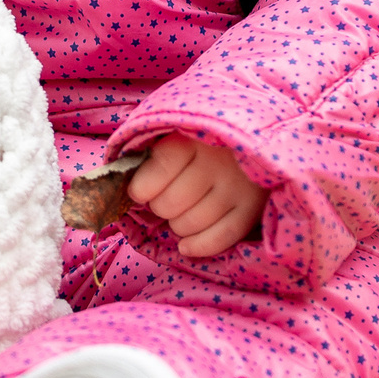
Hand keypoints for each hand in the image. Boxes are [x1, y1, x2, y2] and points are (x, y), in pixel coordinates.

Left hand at [125, 135, 265, 257]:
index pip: (159, 167)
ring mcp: (238, 187)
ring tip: (181, 214)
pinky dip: (199, 246)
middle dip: (159, 207)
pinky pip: (220, 238)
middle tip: (165, 200)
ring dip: (177, 225)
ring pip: (190, 224)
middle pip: (170, 203)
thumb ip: (151, 151)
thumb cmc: (204, 137)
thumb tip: (121, 188)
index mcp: (194, 137)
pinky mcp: (253, 208)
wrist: (256, 134)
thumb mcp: (178, 131)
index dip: (141, 187)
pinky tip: (186, 245)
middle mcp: (217, 162)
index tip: (138, 192)